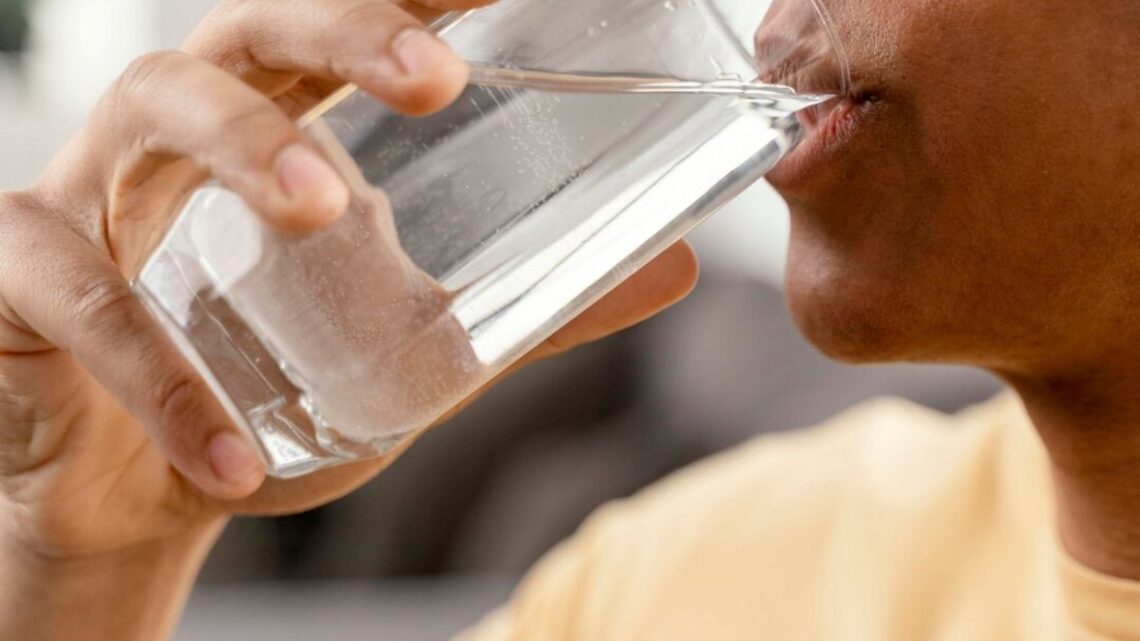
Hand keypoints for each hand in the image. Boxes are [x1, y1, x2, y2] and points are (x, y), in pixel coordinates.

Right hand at [0, 0, 696, 584]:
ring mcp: (93, 191)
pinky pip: (77, 298)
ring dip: (246, 148)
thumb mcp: (417, 347)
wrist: (144, 488)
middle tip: (437, 76)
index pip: (348, 28)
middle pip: (252, 28)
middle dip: (344, 27)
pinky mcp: (19, 277)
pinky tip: (232, 457)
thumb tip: (675, 268)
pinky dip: (158, 378)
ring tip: (326, 213)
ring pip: (153, 112)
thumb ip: (534, 310)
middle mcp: (187, 132)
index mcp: (283, 126)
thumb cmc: (275, 387)